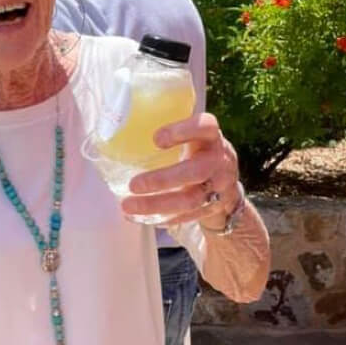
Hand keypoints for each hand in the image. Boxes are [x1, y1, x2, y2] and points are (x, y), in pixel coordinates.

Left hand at [121, 112, 241, 227]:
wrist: (226, 179)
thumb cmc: (197, 150)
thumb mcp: (191, 136)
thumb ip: (169, 133)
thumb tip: (119, 131)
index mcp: (211, 137)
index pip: (206, 127)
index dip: (183, 131)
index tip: (156, 139)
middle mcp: (219, 160)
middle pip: (196, 171)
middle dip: (162, 180)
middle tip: (133, 185)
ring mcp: (219, 187)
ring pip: (190, 200)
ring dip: (155, 204)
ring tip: (127, 205)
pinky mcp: (212, 208)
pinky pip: (186, 216)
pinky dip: (162, 217)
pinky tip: (139, 217)